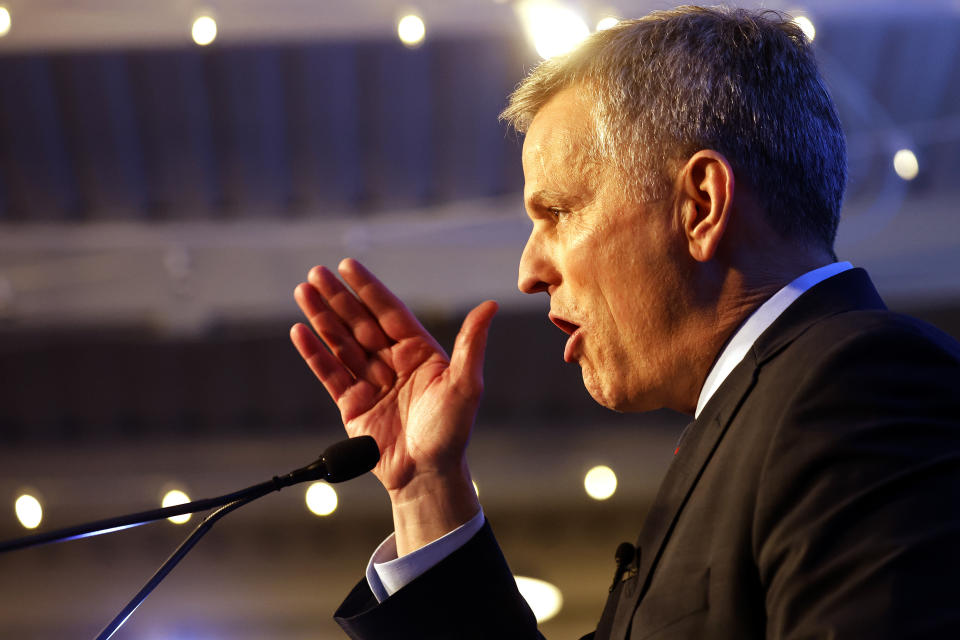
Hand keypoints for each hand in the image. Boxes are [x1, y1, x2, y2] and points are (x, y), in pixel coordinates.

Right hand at [290, 258, 496, 552]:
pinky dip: (314, 353)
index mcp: (419, 352)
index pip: (389, 312)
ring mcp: (370, 382)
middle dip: (338, 297)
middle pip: (360, 322)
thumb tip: (490, 305)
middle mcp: (393, 362)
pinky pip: (329, 373)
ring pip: (341, 342)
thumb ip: (472, 344)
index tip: (348, 265)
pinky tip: (300, 332)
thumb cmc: (452, 433)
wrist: (426, 476)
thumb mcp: (467, 386)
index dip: (368, 288)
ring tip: (302, 292)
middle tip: (316, 272)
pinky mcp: (351, 405)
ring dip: (321, 318)